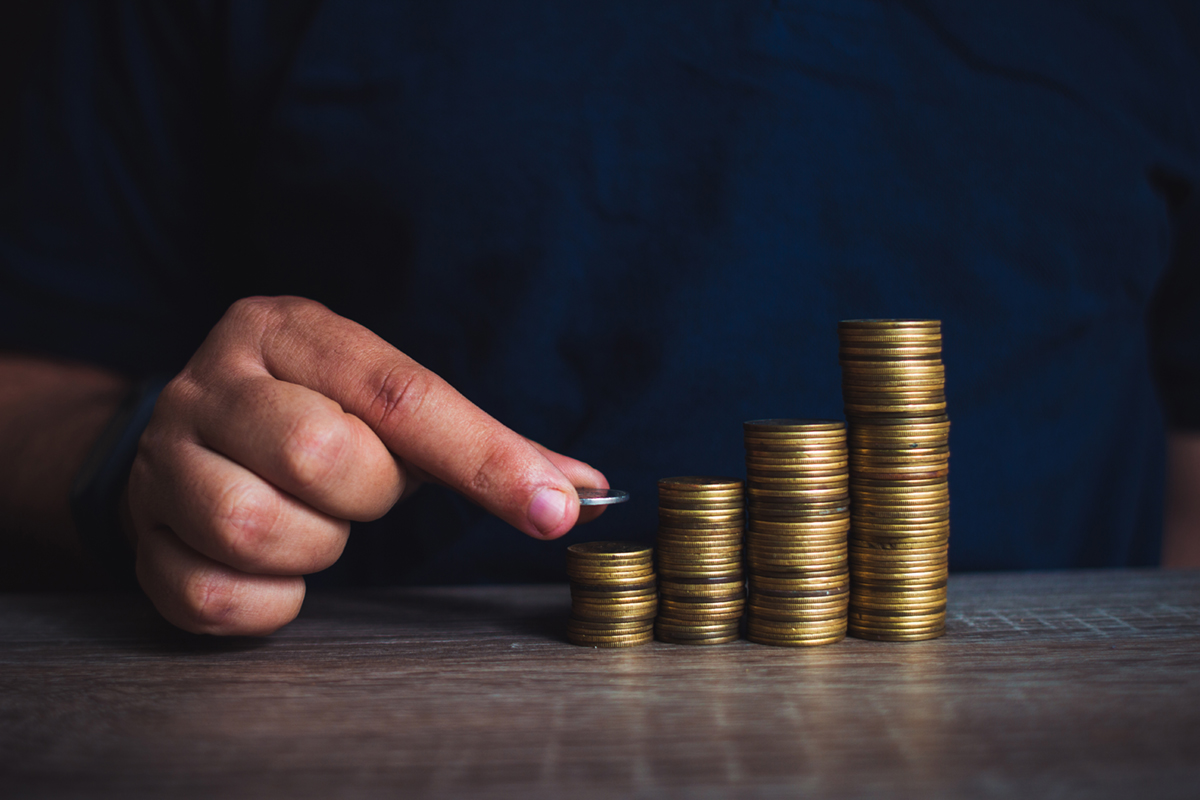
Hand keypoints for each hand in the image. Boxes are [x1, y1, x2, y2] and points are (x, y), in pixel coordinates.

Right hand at [125, 296, 607, 634]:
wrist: (188, 435)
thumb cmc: (316, 418)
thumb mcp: (393, 408)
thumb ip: (487, 446)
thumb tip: (585, 490)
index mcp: (291, 332)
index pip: (403, 393)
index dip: (488, 459)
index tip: (557, 510)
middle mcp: (216, 380)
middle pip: (322, 455)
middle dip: (368, 496)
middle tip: (359, 490)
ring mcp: (165, 455)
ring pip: (256, 526)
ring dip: (315, 547)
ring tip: (314, 521)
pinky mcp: (139, 533)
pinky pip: (215, 594)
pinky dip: (269, 602)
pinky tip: (276, 569)